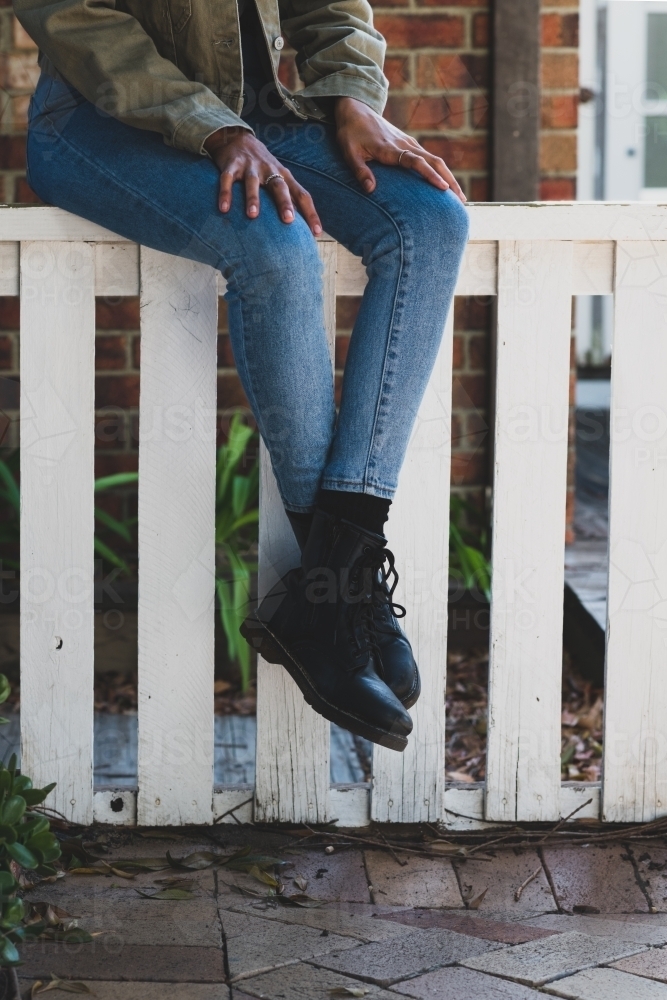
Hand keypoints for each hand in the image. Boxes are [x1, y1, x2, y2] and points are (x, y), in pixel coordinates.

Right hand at [204, 127, 321, 233]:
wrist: (238, 138)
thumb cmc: (263, 167)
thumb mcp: (279, 178)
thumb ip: (289, 198)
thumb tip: (301, 228)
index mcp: (284, 176)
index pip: (302, 195)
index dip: (310, 213)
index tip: (316, 232)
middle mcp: (270, 170)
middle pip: (280, 186)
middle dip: (284, 203)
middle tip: (288, 219)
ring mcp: (250, 167)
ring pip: (253, 183)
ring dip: (253, 198)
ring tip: (252, 215)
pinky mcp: (232, 165)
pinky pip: (228, 179)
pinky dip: (225, 193)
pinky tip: (224, 208)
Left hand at [334, 97, 465, 202]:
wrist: (356, 110)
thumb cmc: (350, 133)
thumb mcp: (349, 152)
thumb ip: (360, 171)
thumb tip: (370, 191)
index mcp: (391, 148)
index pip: (416, 162)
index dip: (430, 175)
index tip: (443, 187)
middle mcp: (405, 145)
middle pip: (434, 162)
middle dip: (449, 180)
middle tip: (461, 200)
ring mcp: (409, 143)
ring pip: (435, 160)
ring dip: (449, 177)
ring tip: (460, 197)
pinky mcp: (409, 144)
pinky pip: (429, 158)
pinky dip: (440, 171)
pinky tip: (446, 184)